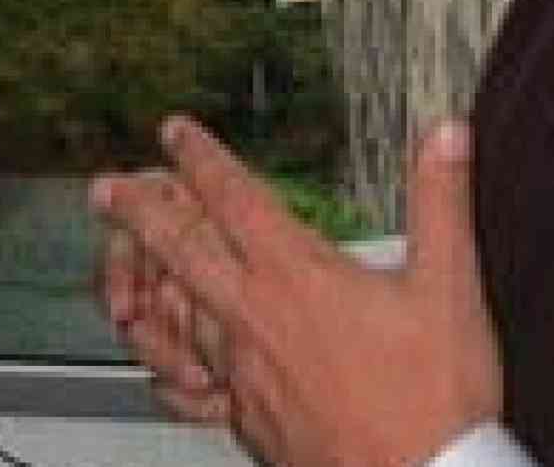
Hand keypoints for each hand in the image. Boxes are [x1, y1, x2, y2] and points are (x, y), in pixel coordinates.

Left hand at [89, 118, 499, 466]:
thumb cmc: (434, 399)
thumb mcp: (449, 288)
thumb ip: (440, 202)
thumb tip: (446, 134)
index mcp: (298, 277)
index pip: (235, 200)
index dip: (201, 159)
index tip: (176, 133)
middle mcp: (257, 321)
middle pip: (180, 252)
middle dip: (138, 214)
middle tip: (104, 190)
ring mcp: (245, 375)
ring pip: (178, 318)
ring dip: (150, 283)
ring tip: (127, 267)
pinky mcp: (248, 421)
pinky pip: (192, 389)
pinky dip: (171, 369)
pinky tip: (162, 373)